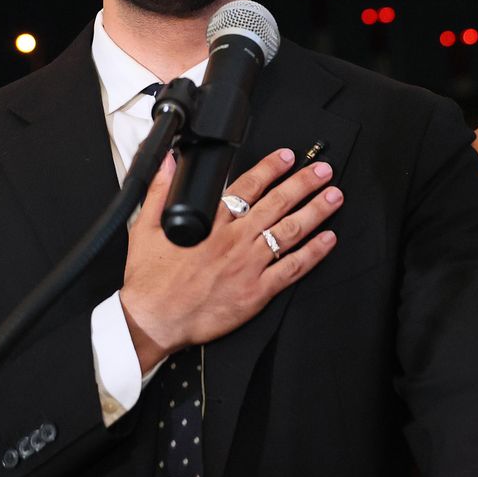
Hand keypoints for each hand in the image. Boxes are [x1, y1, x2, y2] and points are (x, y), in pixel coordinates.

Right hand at [120, 148, 341, 369]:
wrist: (155, 320)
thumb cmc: (151, 280)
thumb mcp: (145, 227)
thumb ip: (159, 190)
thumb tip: (166, 162)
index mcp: (211, 223)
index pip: (247, 186)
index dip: (271, 168)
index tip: (287, 156)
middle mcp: (234, 240)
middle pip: (277, 203)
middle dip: (303, 183)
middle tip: (322, 171)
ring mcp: (249, 266)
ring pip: (290, 231)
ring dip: (315, 211)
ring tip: (333, 197)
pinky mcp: (257, 292)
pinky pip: (292, 268)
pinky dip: (313, 253)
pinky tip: (328, 240)